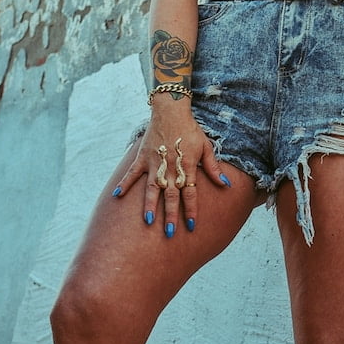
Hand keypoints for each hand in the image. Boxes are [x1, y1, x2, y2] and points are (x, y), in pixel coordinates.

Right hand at [112, 105, 230, 235]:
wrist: (171, 111)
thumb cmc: (191, 130)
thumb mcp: (206, 147)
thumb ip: (213, 168)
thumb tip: (226, 185)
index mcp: (187, 166)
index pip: (190, 193)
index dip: (191, 209)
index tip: (191, 226)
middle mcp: (171, 167)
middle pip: (171, 195)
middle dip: (171, 215)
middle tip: (170, 233)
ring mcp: (155, 163)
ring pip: (152, 188)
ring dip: (150, 205)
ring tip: (148, 222)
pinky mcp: (142, 157)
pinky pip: (132, 173)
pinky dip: (125, 183)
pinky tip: (117, 196)